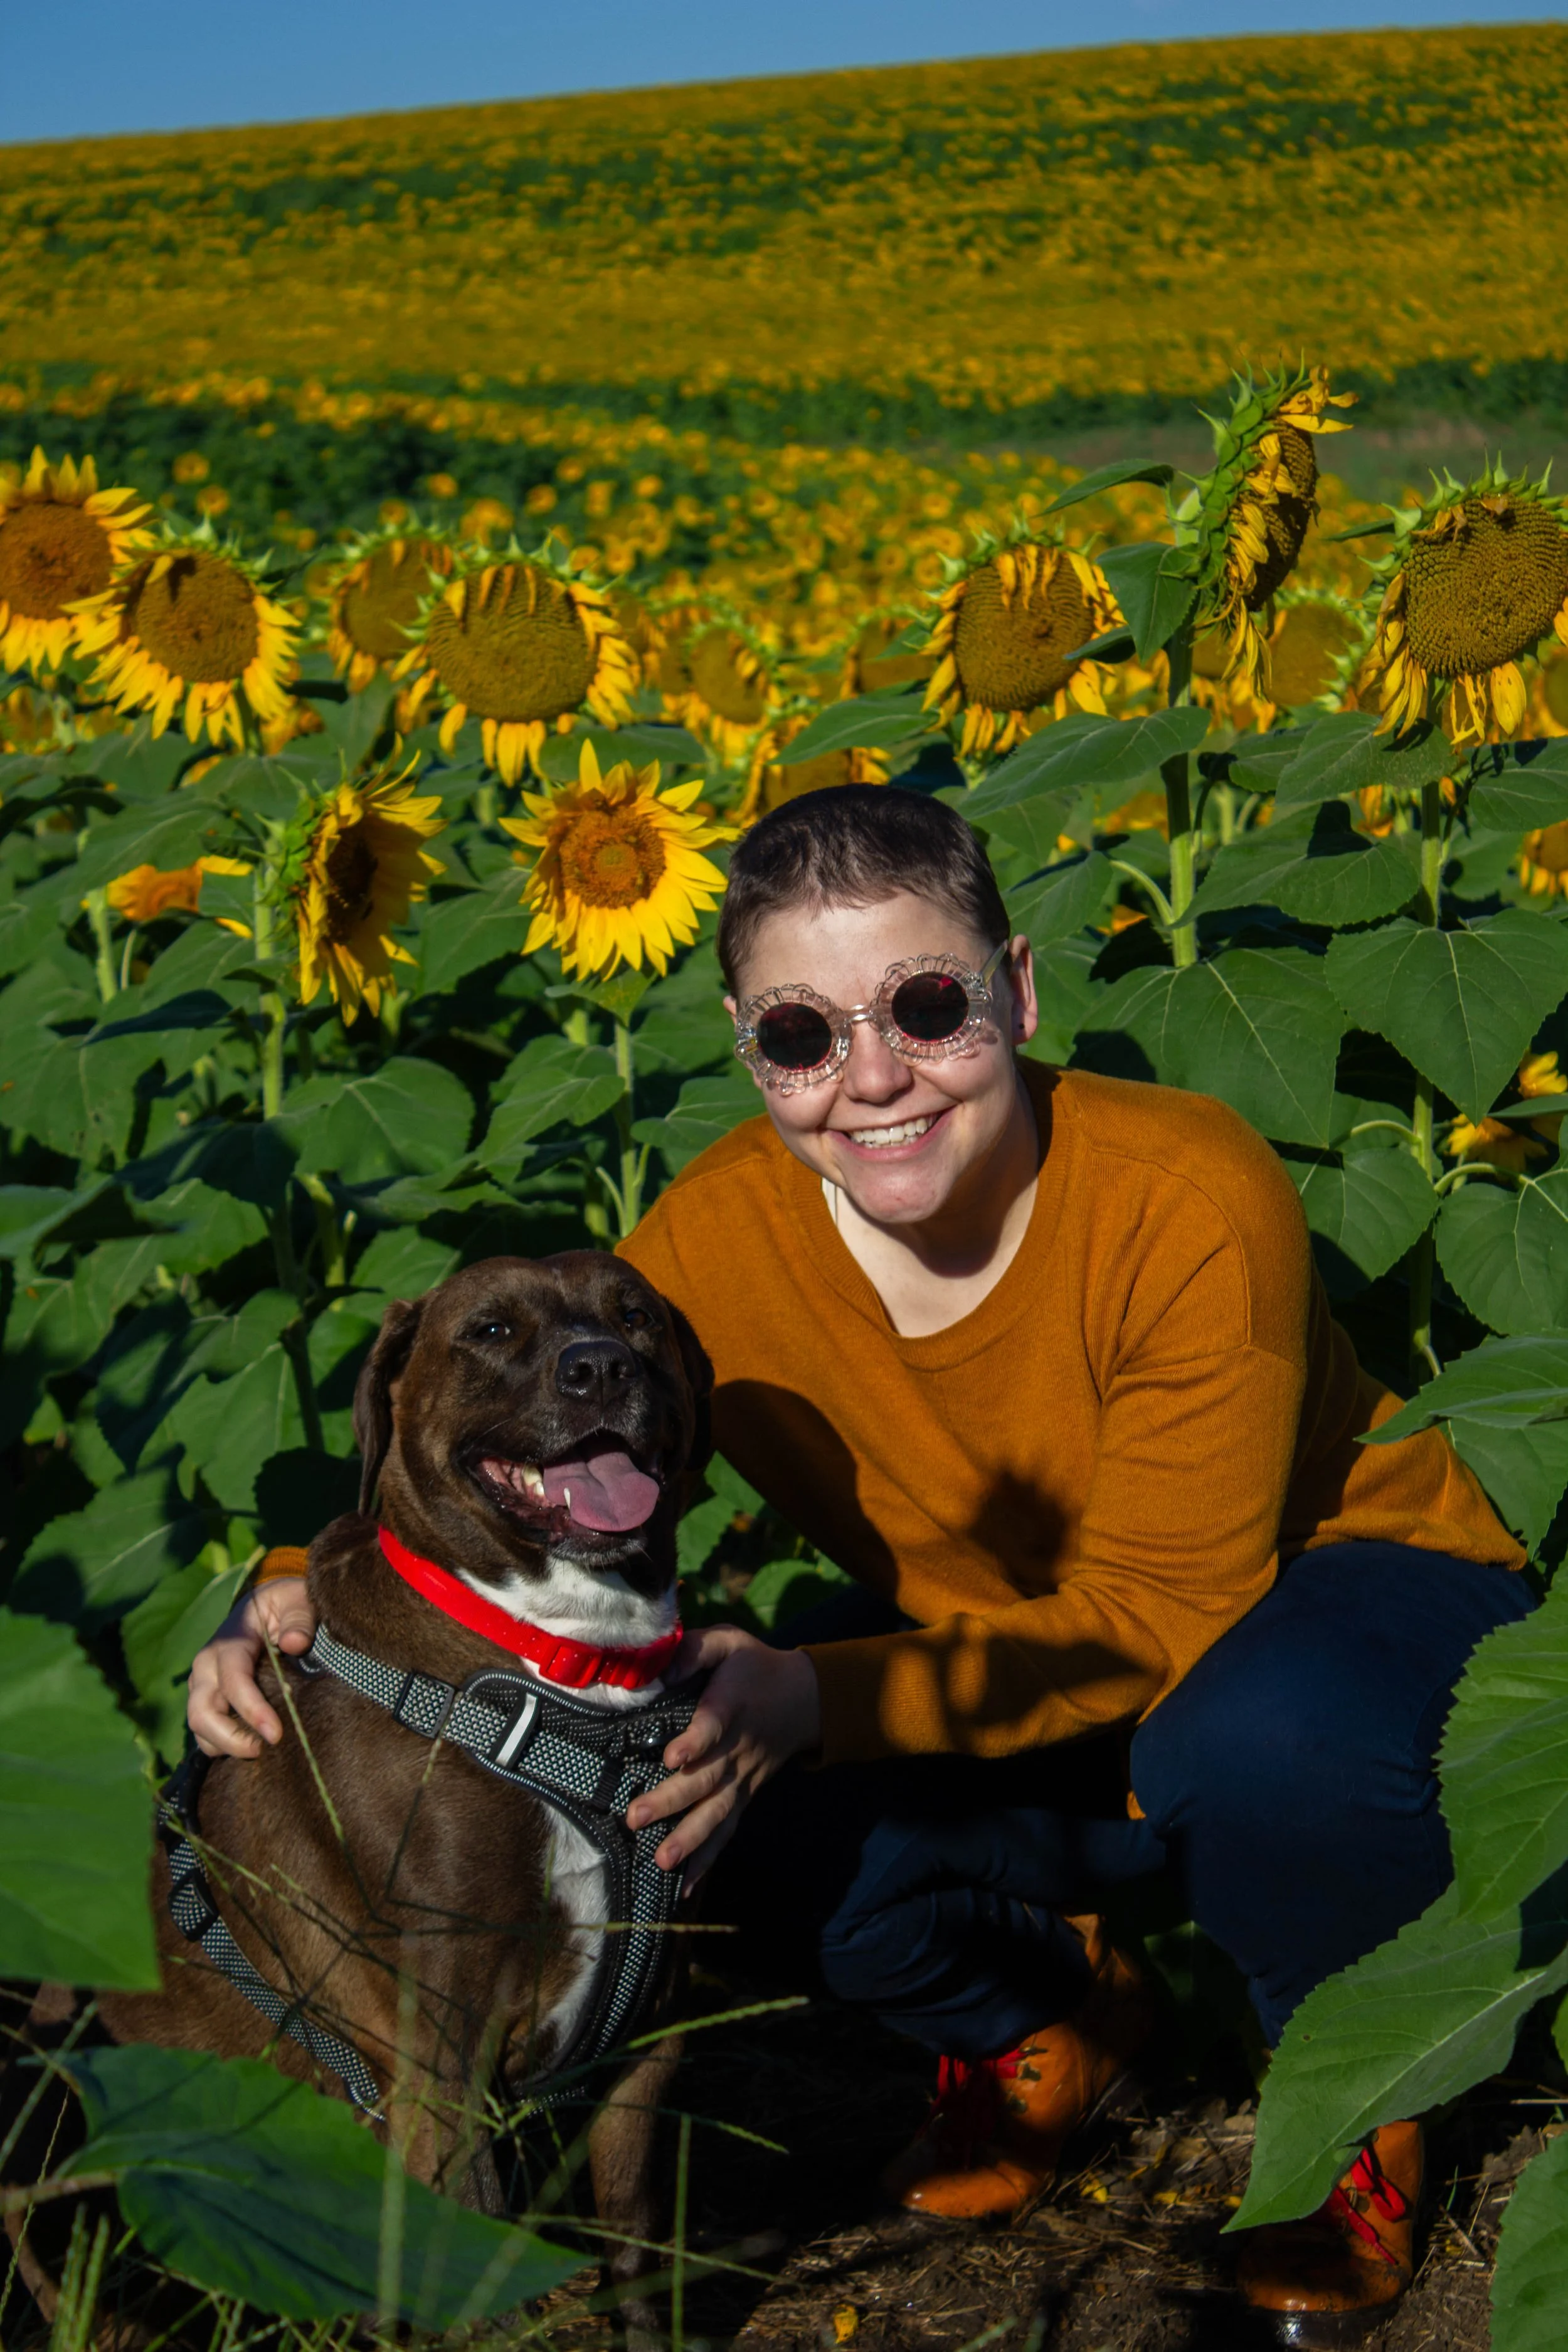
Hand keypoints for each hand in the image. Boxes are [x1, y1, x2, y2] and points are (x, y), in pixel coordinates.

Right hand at [187, 1576, 315, 1757]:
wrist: (265, 1605)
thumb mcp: (298, 1601)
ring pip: (199, 1728)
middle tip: (266, 1750)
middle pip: (202, 1712)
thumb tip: (294, 1644)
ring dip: (226, 1746)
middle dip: (230, 1739)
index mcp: (229, 1641)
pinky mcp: (206, 1699)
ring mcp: (202, 1685)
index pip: (233, 1680)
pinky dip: (223, 1745)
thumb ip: (300, 1619)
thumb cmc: (286, 1604)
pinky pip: (205, 1732)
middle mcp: (207, 1665)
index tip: (275, 1734)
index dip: (251, 1710)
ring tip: (262, 1751)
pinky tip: (252, 1746)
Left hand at [627, 1624, 820, 1890]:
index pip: (713, 1727)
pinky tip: (685, 1888)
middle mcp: (738, 1749)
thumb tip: (659, 1667)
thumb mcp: (729, 1643)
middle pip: (707, 1779)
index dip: (695, 1742)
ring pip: (718, 1812)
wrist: (805, 1698)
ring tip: (662, 1861)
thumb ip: (695, 1648)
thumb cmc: (755, 1667)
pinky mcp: (745, 1796)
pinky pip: (727, 1831)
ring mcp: (743, 1778)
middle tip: (635, 1816)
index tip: (673, 1757)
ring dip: (690, 1839)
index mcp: (732, 1706)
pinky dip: (708, 1861)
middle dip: (671, 1800)